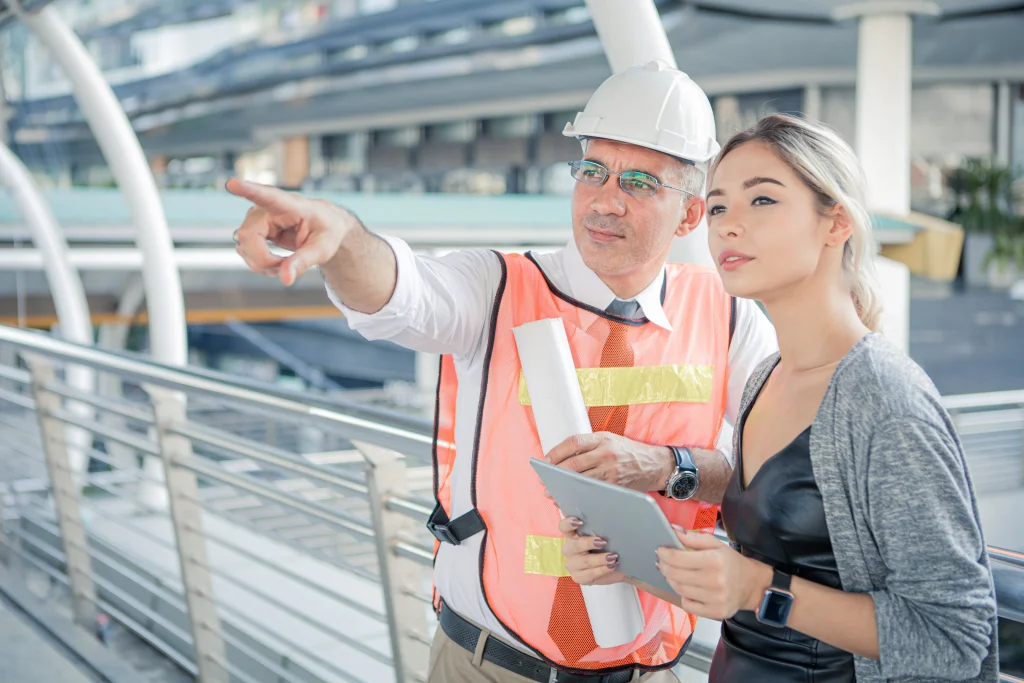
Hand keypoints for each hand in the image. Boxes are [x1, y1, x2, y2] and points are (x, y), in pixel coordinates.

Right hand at [226, 178, 359, 285]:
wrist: (323, 229)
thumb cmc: (326, 232)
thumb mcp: (323, 249)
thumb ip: (304, 262)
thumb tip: (285, 279)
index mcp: (290, 205)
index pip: (266, 196)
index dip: (247, 189)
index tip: (231, 183)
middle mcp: (266, 209)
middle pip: (248, 236)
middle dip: (264, 260)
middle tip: (286, 268)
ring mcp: (256, 219)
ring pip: (244, 246)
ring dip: (263, 264)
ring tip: (285, 264)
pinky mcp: (252, 230)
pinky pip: (245, 251)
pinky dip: (260, 263)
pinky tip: (276, 262)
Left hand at [546, 433, 674, 491]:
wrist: (656, 464)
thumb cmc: (629, 451)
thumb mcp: (611, 440)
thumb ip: (590, 445)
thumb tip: (563, 456)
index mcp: (603, 438)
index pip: (573, 443)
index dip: (556, 452)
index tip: (545, 461)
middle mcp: (606, 453)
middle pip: (574, 464)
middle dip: (556, 474)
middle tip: (544, 481)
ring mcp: (611, 471)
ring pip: (582, 480)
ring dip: (564, 487)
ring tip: (553, 492)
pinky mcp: (616, 486)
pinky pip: (594, 492)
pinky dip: (580, 496)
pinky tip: (572, 498)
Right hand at [559, 516, 626, 586]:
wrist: (614, 566)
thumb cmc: (606, 546)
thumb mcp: (603, 533)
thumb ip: (598, 523)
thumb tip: (601, 508)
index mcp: (572, 535)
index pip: (564, 527)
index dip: (568, 523)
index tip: (579, 521)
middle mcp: (570, 549)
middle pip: (573, 545)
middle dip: (587, 543)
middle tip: (602, 542)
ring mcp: (572, 564)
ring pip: (583, 561)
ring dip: (599, 559)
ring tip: (613, 557)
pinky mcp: (578, 577)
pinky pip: (589, 574)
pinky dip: (602, 570)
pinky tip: (612, 566)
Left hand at [656, 528, 771, 620]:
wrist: (752, 585)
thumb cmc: (732, 563)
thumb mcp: (716, 544)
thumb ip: (693, 537)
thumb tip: (673, 530)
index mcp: (715, 560)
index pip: (679, 558)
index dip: (665, 554)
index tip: (660, 550)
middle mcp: (716, 581)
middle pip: (676, 575)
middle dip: (665, 567)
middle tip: (662, 562)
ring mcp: (716, 599)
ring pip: (680, 590)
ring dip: (671, 580)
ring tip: (671, 573)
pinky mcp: (716, 612)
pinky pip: (688, 606)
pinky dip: (683, 596)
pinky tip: (686, 589)